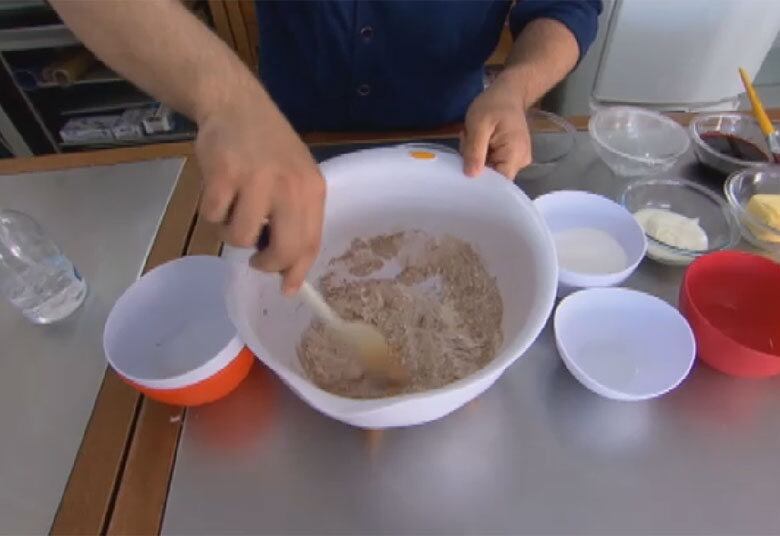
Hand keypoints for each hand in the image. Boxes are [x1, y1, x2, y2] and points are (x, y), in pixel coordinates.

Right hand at [195, 89, 325, 294]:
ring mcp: (257, 180)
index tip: (287, 289)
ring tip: (234, 209)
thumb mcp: (295, 178)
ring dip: (232, 232)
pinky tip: (219, 191)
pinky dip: (212, 212)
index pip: (311, 242)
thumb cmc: (268, 147)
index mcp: (312, 189)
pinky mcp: (224, 176)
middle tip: (256, 259)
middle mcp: (290, 186)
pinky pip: (214, 218)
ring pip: (241, 238)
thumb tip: (289, 273)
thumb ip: (296, 219)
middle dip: (267, 264)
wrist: (236, 104)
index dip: (297, 271)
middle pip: (283, 249)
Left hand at [460, 75, 531, 178]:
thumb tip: (471, 176)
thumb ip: (475, 150)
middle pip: (492, 176)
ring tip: (471, 136)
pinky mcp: (508, 156)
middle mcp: (519, 162)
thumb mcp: (479, 124)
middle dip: (474, 163)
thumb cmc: (494, 105)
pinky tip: (476, 140)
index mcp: (515, 156)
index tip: (463, 173)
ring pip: (488, 169)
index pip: (499, 184)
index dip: (480, 184)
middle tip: (467, 140)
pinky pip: (490, 162)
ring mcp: (515, 160)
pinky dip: (479, 153)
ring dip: (475, 156)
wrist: (509, 92)